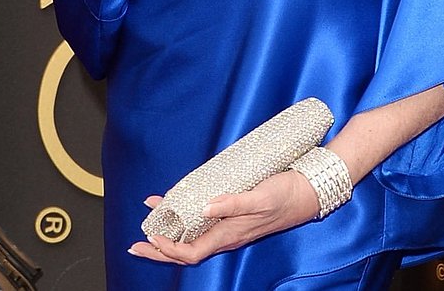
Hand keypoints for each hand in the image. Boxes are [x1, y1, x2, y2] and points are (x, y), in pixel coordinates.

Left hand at [129, 170, 320, 265]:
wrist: (308, 192)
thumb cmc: (286, 195)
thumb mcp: (260, 197)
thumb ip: (233, 203)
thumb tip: (206, 207)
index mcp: (230, 234)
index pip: (191, 252)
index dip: (168, 248)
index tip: (150, 237)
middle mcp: (227, 234)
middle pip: (186, 250)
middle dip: (159, 249)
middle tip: (135, 243)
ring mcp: (230, 226)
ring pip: (193, 237)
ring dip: (170, 233)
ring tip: (151, 220)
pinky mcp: (234, 215)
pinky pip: (204, 223)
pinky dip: (187, 217)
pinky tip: (179, 204)